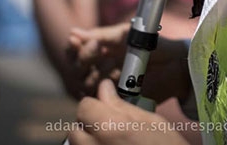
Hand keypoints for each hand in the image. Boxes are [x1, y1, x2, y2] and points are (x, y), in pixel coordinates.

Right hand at [68, 23, 190, 102]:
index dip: (73, 48)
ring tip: (112, 61)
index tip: (81, 42)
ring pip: (83, 85)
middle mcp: (98, 67)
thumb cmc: (152, 45)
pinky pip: (98, 99)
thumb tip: (73, 33)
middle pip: (75, 69)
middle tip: (98, 48)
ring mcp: (105, 84)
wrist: (175, 64)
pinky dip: (102, 89)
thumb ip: (101, 35)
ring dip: (93, 73)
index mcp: (98, 50)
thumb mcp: (125, 35)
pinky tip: (115, 78)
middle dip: (83, 59)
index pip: (74, 51)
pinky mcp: (115, 98)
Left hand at [68, 80, 189, 144]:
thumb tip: (104, 87)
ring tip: (111, 142)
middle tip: (110, 127)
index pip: (84, 107)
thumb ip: (121, 105)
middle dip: (89, 125)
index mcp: (109, 128)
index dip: (95, 105)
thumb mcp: (151, 121)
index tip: (107, 106)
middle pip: (75, 130)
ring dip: (89, 141)